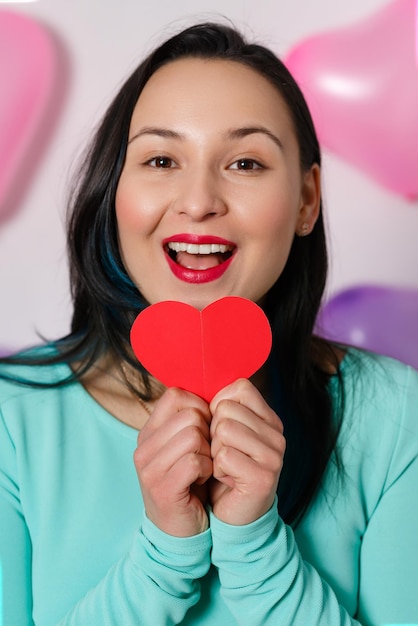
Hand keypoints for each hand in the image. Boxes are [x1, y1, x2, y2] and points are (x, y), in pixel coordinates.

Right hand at [133, 388, 211, 536]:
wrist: (180, 533)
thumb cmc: (189, 483)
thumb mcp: (183, 447)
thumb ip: (189, 420)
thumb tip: (213, 392)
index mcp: (148, 432)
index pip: (176, 395)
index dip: (199, 407)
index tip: (205, 430)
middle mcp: (143, 447)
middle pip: (189, 414)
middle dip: (207, 433)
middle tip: (205, 454)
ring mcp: (150, 468)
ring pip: (193, 435)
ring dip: (208, 452)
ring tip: (203, 468)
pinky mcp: (163, 488)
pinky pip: (195, 461)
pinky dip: (207, 470)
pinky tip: (202, 481)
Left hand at [209, 379, 284, 525]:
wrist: (233, 515)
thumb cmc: (225, 469)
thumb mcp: (224, 432)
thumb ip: (221, 407)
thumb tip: (199, 384)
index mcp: (269, 418)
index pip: (239, 387)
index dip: (219, 406)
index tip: (220, 429)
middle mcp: (277, 433)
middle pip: (227, 409)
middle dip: (213, 432)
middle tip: (223, 454)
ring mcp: (274, 455)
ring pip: (224, 430)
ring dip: (215, 451)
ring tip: (225, 466)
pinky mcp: (264, 476)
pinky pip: (224, 456)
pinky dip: (217, 470)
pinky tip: (227, 480)